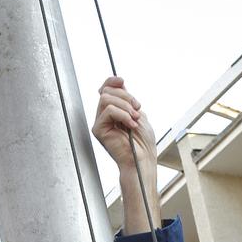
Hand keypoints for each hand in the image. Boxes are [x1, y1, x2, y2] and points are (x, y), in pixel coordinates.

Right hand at [92, 77, 158, 234]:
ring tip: (135, 119)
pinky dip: (123, 115)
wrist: (143, 159)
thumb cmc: (143, 143)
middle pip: (107, 91)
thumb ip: (128, 100)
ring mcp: (100, 123)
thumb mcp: (138, 114)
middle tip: (137, 109)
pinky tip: (130, 124)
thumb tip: (120, 84)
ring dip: (125, 106)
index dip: (112, 81)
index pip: (106, 89)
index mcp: (114, 111)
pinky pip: (108, 111)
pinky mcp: (98, 130)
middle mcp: (104, 116)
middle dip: (126, 96)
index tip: (123, 81)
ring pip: (106, 99)